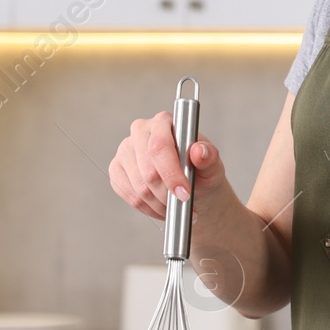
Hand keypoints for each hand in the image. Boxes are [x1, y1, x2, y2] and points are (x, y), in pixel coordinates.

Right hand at [109, 113, 226, 219]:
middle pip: (148, 170)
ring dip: (160, 204)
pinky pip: (130, 195)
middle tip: (184, 204)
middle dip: (168, 194)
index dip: (171, 173)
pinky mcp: (117, 169)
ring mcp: (125, 150)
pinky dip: (148, 208)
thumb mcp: (212, 165)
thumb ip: (209, 156)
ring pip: (139, 187)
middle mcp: (140, 131)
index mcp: (164, 122)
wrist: (192, 188)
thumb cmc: (201, 171)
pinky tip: (162, 207)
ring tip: (176, 207)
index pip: (160, 147)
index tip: (185, 194)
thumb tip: (198, 151)